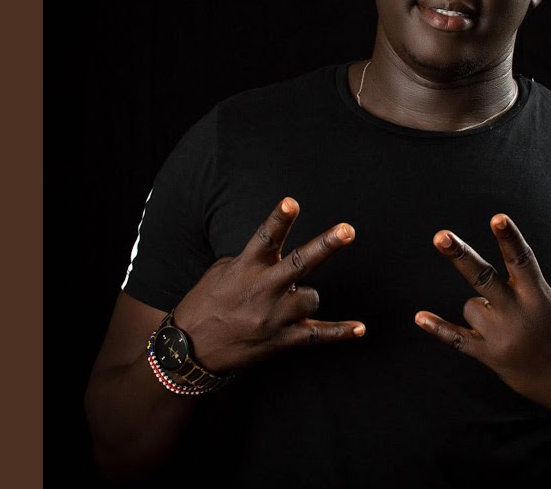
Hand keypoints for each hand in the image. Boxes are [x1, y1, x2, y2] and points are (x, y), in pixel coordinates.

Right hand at [172, 197, 364, 374]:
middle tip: (347, 230)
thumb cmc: (205, 302)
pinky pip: (318, 335)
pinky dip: (340, 332)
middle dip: (326, 245)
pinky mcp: (281, 340)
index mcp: (246, 268)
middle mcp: (263, 290)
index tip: (292, 202)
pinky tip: (360, 328)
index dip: (279, 219)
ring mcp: (274, 316)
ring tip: (287, 302)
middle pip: (300, 263)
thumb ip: (252, 259)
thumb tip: (275, 252)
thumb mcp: (222, 271)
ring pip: (311, 297)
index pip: (265, 238)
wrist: (189, 349)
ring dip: (307, 296)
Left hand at [414, 214, 550, 429]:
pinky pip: (458, 340)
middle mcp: (518, 315)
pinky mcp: (491, 358)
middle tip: (440, 236)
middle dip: (461, 255)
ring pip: (472, 306)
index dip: (510, 238)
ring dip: (483, 308)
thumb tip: (509, 288)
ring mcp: (502, 338)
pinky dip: (439, 329)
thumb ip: (536, 292)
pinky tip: (419, 317)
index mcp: (541, 298)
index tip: (497, 217)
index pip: (523, 261)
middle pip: (483, 278)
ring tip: (510, 324)